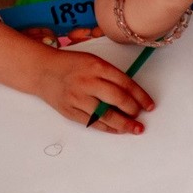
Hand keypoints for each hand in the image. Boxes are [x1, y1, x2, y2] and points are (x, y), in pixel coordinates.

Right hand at [29, 46, 155, 133]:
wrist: (42, 70)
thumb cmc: (71, 66)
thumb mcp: (93, 61)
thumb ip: (111, 75)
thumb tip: (132, 95)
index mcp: (96, 66)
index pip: (125, 83)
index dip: (140, 96)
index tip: (149, 105)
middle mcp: (87, 82)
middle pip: (117, 99)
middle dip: (133, 109)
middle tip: (139, 115)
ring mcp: (78, 97)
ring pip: (106, 115)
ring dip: (124, 124)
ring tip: (135, 128)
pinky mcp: (70, 111)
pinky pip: (93, 123)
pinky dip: (108, 128)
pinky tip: (118, 130)